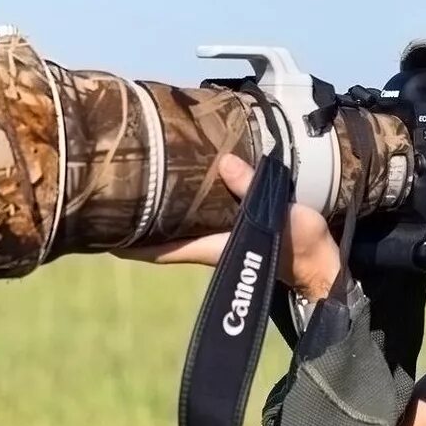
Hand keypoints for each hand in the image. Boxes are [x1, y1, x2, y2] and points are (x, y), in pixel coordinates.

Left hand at [114, 153, 344, 303]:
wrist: (323, 263)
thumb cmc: (302, 245)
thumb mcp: (280, 214)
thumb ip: (252, 190)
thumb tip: (224, 163)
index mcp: (215, 246)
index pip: (163, 249)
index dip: (131, 245)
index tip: (102, 237)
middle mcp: (211, 243)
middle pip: (162, 237)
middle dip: (137, 224)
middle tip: (109, 202)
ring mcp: (221, 237)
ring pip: (179, 226)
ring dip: (159, 213)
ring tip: (136, 189)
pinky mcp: (235, 228)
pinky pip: (199, 216)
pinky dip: (183, 205)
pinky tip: (178, 186)